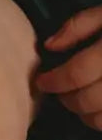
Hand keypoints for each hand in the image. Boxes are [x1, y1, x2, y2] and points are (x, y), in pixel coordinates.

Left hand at [37, 6, 101, 128]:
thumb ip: (80, 25)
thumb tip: (50, 46)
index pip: (78, 73)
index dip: (54, 81)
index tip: (42, 81)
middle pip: (88, 100)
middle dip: (66, 99)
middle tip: (59, 91)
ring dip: (84, 114)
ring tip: (80, 99)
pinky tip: (99, 108)